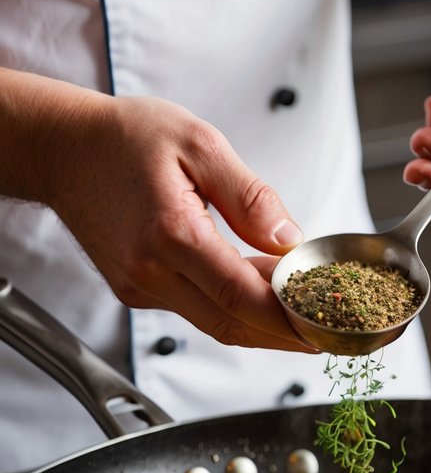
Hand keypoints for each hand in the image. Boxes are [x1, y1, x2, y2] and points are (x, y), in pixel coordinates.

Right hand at [49, 92, 314, 349]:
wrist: (64, 148)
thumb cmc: (126, 138)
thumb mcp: (200, 143)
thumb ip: (250, 196)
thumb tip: (289, 239)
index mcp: (171, 233)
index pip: (243, 296)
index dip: (288, 319)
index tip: (324, 326)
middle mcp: (151, 271)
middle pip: (232, 324)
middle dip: (284, 334)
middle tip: (326, 332)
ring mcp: (140, 287)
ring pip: (215, 323)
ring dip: (261, 323)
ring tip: (302, 311)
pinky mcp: (136, 290)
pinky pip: (195, 310)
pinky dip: (232, 307)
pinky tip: (258, 290)